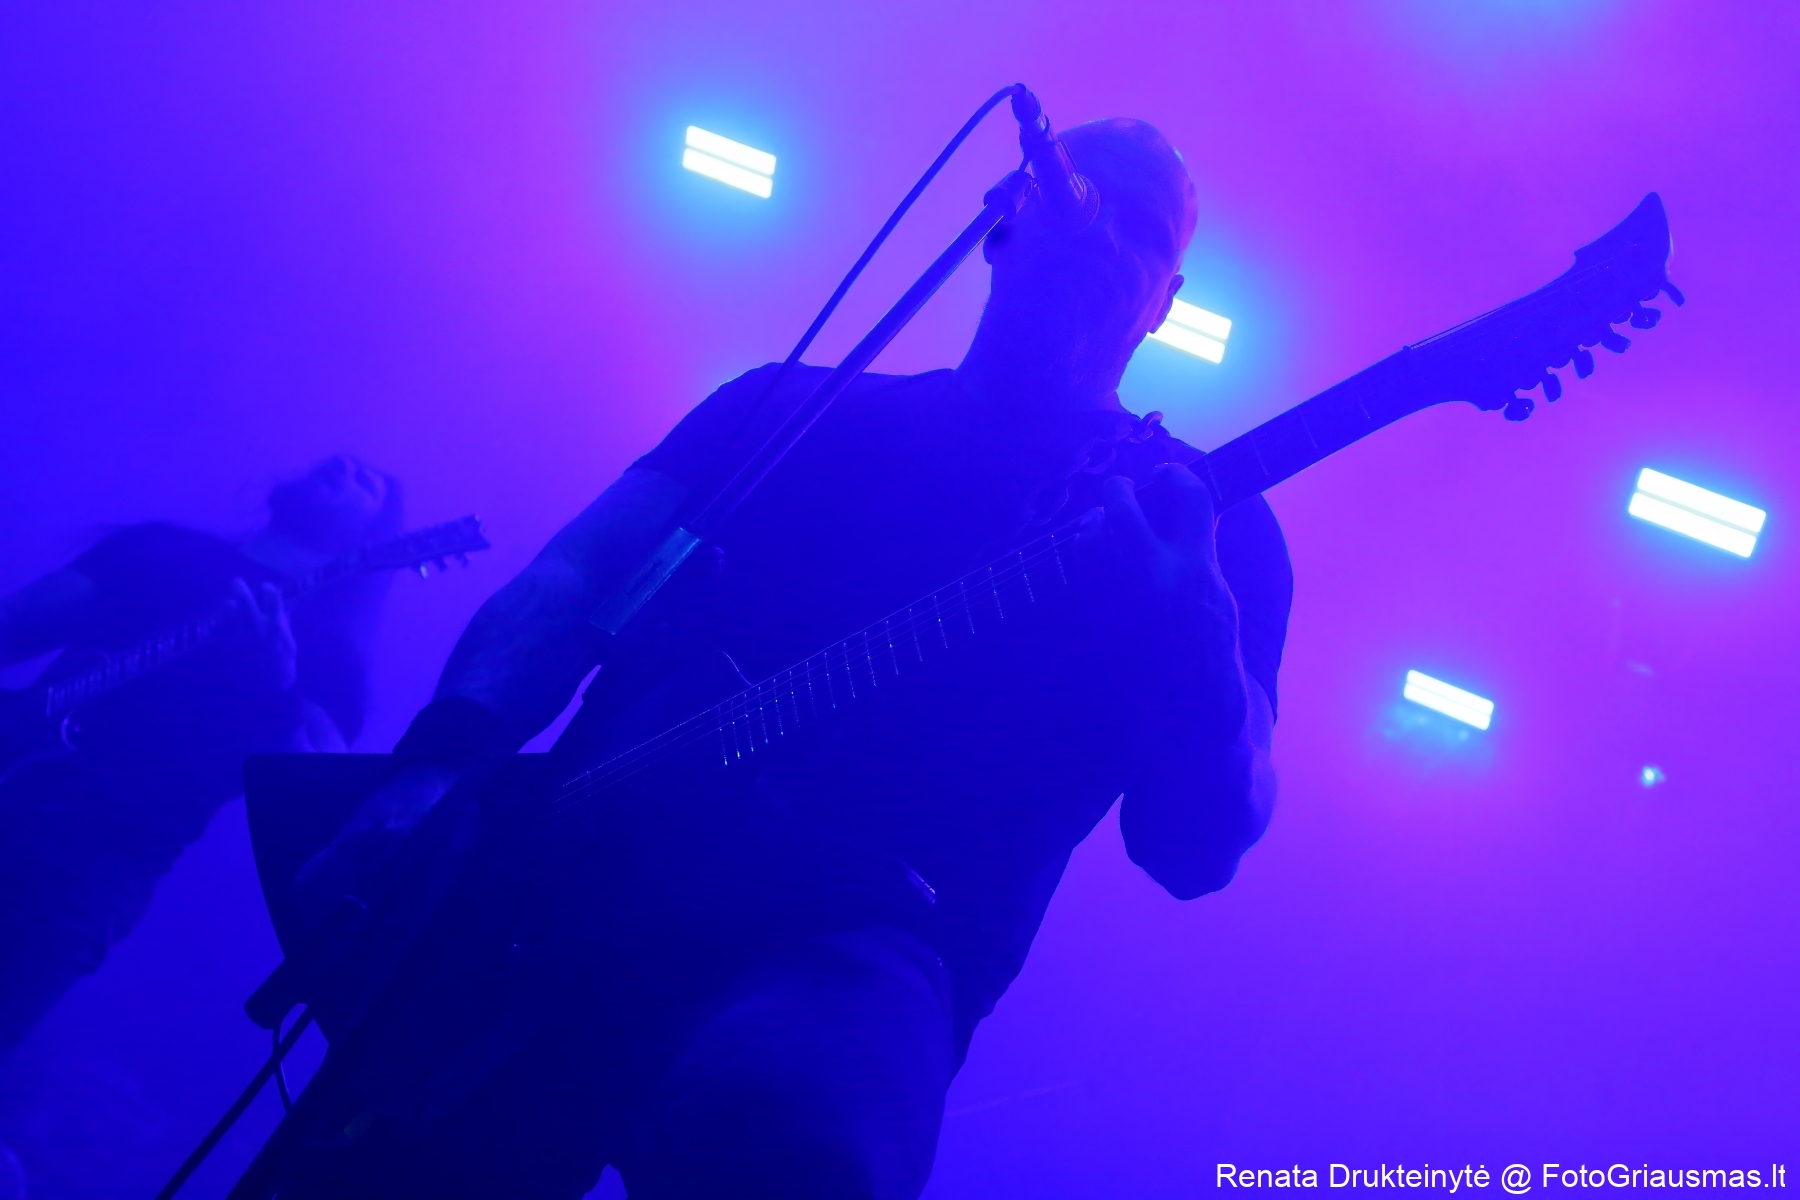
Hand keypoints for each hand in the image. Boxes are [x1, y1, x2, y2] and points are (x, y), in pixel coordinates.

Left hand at [226, 577, 297, 690]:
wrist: (268, 688)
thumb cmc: (282, 664)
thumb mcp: (290, 643)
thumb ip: (284, 623)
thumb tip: (286, 606)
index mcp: (275, 626)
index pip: (272, 599)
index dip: (268, 590)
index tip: (266, 587)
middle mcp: (257, 628)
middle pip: (246, 601)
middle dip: (241, 589)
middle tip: (237, 581)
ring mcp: (241, 636)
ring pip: (230, 614)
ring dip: (228, 606)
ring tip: (228, 604)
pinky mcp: (229, 646)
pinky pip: (220, 629)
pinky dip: (220, 623)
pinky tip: (220, 622)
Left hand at [1076, 463, 1246, 735]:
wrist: (1184, 706)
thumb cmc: (1209, 648)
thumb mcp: (1217, 592)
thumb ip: (1201, 545)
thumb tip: (1185, 502)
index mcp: (1195, 569)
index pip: (1188, 495)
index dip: (1177, 474)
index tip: (1168, 474)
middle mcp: (1151, 576)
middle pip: (1122, 505)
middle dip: (1120, 488)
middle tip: (1124, 487)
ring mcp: (1116, 595)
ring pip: (1090, 533)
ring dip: (1096, 520)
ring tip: (1105, 523)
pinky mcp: (1092, 614)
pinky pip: (1079, 567)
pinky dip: (1086, 554)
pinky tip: (1098, 558)